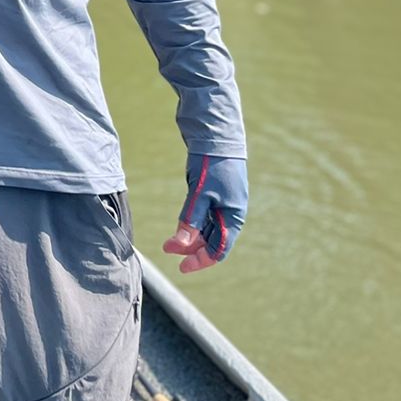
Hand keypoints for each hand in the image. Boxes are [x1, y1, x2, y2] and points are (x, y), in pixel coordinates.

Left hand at [163, 153, 246, 272]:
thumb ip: (191, 220)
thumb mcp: (200, 193)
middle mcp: (230, 212)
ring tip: (169, 241)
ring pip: (206, 229)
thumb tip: (180, 245)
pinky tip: (181, 224)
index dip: (200, 260)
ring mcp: (222, 202)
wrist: (215, 133)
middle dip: (190, 248)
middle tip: (166, 248)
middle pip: (211, 241)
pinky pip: (204, 216)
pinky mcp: (214, 192)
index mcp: (234, 216)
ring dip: (189, 236)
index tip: (181, 267)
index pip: (219, 249)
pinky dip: (192, 223)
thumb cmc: (212, 164)